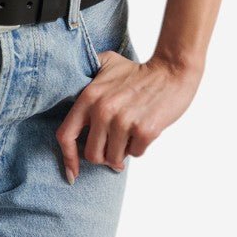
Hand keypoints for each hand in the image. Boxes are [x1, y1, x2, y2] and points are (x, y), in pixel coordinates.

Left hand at [56, 50, 203, 181]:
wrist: (171, 71)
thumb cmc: (137, 71)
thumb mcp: (104, 64)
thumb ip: (85, 76)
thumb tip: (68, 96)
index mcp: (89, 96)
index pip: (66, 135)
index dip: (68, 158)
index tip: (72, 172)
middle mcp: (103, 110)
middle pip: (92, 154)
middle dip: (103, 156)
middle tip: (113, 146)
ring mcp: (124, 121)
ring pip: (114, 158)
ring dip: (122, 152)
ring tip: (129, 133)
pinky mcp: (144, 131)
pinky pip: (135, 154)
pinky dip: (138, 147)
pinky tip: (142, 129)